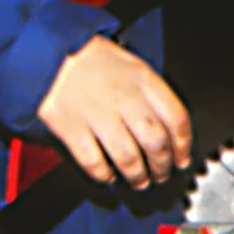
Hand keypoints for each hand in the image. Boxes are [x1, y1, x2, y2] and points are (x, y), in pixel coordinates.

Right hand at [35, 36, 191, 188]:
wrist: (49, 51)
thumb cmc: (94, 58)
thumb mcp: (132, 64)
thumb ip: (151, 92)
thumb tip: (170, 126)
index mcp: (144, 81)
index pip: (176, 118)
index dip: (183, 145)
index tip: (182, 159)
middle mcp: (124, 99)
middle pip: (155, 142)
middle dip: (163, 165)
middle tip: (162, 175)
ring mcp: (97, 114)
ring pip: (127, 156)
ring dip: (137, 175)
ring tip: (140, 182)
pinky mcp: (70, 126)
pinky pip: (92, 160)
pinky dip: (103, 174)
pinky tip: (108, 177)